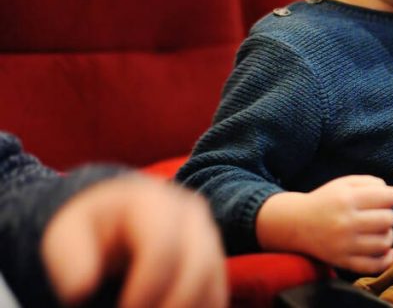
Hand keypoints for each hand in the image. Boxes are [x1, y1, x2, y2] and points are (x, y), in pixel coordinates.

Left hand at [42, 176, 227, 307]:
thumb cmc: (90, 227)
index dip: (146, 289)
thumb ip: (70, 260)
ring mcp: (208, 235)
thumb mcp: (66, 234)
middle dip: (172, 306)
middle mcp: (191, 215)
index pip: (163, 250)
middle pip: (199, 268)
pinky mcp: (215, 258)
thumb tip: (82, 290)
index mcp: (152, 202)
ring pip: (213, 284)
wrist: (116, 214)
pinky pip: (218, 293)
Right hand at [256, 176, 392, 274]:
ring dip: (387, 235)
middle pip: (389, 219)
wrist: (295, 224)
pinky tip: (389, 252)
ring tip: (378, 231)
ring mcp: (344, 245)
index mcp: (348, 199)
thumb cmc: (326, 201)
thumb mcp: (344, 183)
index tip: (386, 199)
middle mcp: (346, 222)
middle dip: (388, 215)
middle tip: (378, 215)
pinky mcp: (343, 261)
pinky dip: (387, 260)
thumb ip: (371, 182)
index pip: (389, 197)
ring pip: (385, 242)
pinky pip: (373, 265)